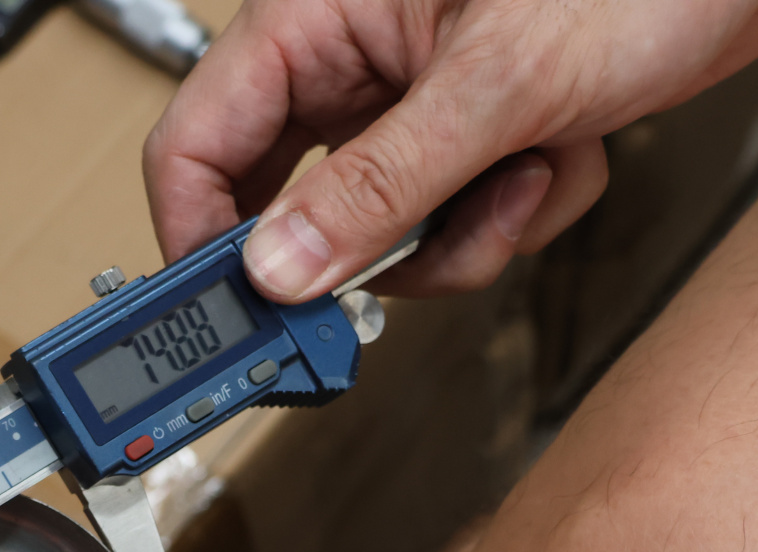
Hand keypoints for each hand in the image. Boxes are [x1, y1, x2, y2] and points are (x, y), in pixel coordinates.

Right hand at [144, 0, 757, 299]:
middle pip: (285, 205)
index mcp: (316, 24)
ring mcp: (409, 112)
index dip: (199, 239)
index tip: (228, 315)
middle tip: (365, 292)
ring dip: (462, 235)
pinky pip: (454, 229)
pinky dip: (515, 215)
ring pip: (382, 235)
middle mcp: (352, 70)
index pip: (196, 146)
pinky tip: (561, 155)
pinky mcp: (467, 145)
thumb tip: (280, 268)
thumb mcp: (497, 83)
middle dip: (355, 251)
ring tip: (524, 174)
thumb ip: (380, 184)